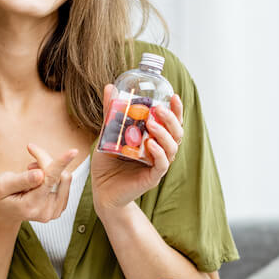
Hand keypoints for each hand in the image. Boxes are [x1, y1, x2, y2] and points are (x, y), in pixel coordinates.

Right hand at [0, 145, 78, 225]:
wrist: (2, 213)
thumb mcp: (2, 185)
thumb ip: (22, 180)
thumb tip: (40, 174)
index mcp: (30, 205)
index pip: (49, 180)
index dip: (61, 163)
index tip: (73, 151)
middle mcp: (46, 211)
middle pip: (58, 175)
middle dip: (45, 162)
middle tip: (29, 159)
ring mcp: (54, 211)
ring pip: (63, 178)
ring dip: (49, 169)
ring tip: (31, 172)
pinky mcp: (59, 208)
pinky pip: (64, 184)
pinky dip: (53, 176)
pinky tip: (38, 180)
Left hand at [91, 83, 184, 214]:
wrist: (101, 190)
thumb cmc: (107, 163)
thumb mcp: (108, 134)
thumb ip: (111, 113)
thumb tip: (110, 87)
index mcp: (154, 139)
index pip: (171, 123)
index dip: (176, 110)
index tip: (174, 96)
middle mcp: (160, 151)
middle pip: (177, 133)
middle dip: (171, 119)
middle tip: (158, 109)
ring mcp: (157, 165)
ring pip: (172, 148)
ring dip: (164, 134)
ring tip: (152, 124)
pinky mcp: (152, 178)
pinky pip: (161, 164)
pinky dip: (158, 153)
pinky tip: (150, 144)